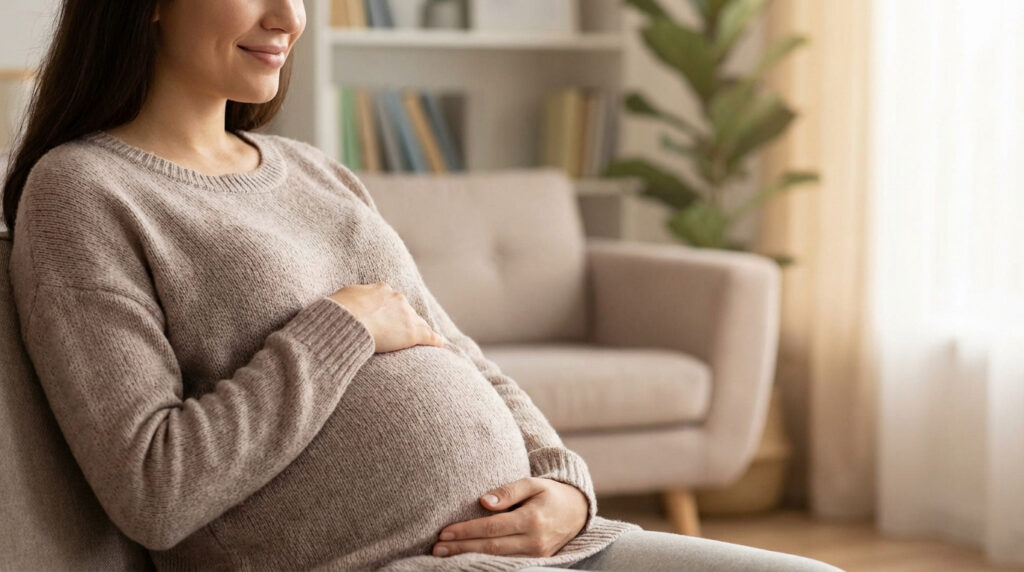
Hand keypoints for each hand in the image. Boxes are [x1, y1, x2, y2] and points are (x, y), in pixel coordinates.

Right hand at [328, 281, 444, 352]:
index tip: (388, 316)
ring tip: (424, 338)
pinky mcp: (412, 332)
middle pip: (405, 310)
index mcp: (381, 289)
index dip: (390, 309)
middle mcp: (397, 298)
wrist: (348, 321)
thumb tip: (350, 303)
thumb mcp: (344, 297)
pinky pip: (428, 335)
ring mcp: (406, 314)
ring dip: (419, 329)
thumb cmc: (339, 311)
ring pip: (417, 322)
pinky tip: (440, 344)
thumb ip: (353, 299)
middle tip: (401, 330)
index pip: (391, 300)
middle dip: (404, 319)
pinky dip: (435, 340)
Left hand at [432, 476, 587, 557]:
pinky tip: (469, 560)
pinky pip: (507, 562)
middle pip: (490, 547)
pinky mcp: (537, 561)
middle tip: (437, 549)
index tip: (444, 532)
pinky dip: (486, 561)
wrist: (578, 511)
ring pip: (497, 558)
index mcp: (532, 519)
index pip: (491, 528)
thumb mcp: (532, 484)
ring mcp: (537, 555)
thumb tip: (483, 502)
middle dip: (461, 548)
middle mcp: (534, 541)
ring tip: (446, 555)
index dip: (466, 531)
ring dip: (469, 558)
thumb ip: (508, 492)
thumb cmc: (550, 493)